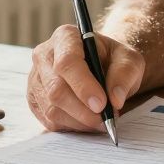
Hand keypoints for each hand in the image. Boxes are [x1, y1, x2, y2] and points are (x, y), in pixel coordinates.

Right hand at [26, 25, 144, 131]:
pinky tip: (87, 121)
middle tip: (106, 119)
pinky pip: (49, 121)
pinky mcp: (34, 99)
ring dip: (80, 121)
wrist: (102, 67)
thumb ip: (125, 74)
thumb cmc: (113, 60)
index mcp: (66, 37)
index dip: (83, 86)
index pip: (67, 62)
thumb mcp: (129, 59)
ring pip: (52, 109)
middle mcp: (44, 55)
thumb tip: (114, 99)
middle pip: (56, 89)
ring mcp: (36, 78)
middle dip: (83, 111)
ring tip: (101, 120)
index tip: (102, 104)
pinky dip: (72, 126)